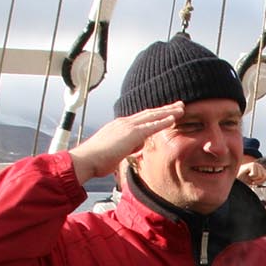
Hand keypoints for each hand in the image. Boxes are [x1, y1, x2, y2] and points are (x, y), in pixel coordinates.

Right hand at [69, 102, 185, 179]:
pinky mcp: (131, 134)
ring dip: (168, 112)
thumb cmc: (95, 160)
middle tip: (178, 105)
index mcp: (119, 127)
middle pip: (148, 113)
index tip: (165, 113)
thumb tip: (132, 149)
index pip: (140, 119)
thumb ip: (124, 149)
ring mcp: (127, 127)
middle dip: (164, 109)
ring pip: (152, 115)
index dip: (154, 115)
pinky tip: (173, 118)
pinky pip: (151, 126)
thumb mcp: (113, 153)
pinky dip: (163, 121)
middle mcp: (124, 123)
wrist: (85, 160)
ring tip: (181, 108)